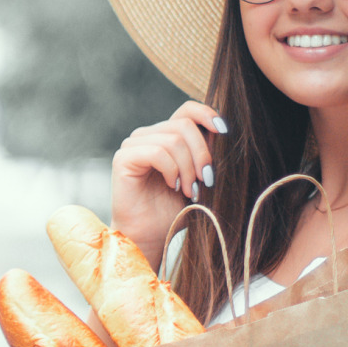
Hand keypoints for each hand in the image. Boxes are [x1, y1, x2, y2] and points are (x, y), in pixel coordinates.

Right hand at [110, 101, 226, 254]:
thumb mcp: (198, 177)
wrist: (151, 237)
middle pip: (184, 125)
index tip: (224, 132)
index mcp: (165, 135)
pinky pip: (157, 152)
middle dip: (202, 154)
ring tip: (190, 190)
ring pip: (173, 139)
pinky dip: (171, 170)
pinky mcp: (123, 158)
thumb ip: (205, 152)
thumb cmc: (174, 210)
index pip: (187, 109)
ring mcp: (133, 145)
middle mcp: (147, 135)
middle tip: (206, 181)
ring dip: (188, 168)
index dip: (207, 114)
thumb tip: (223, 129)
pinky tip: (173, 186)